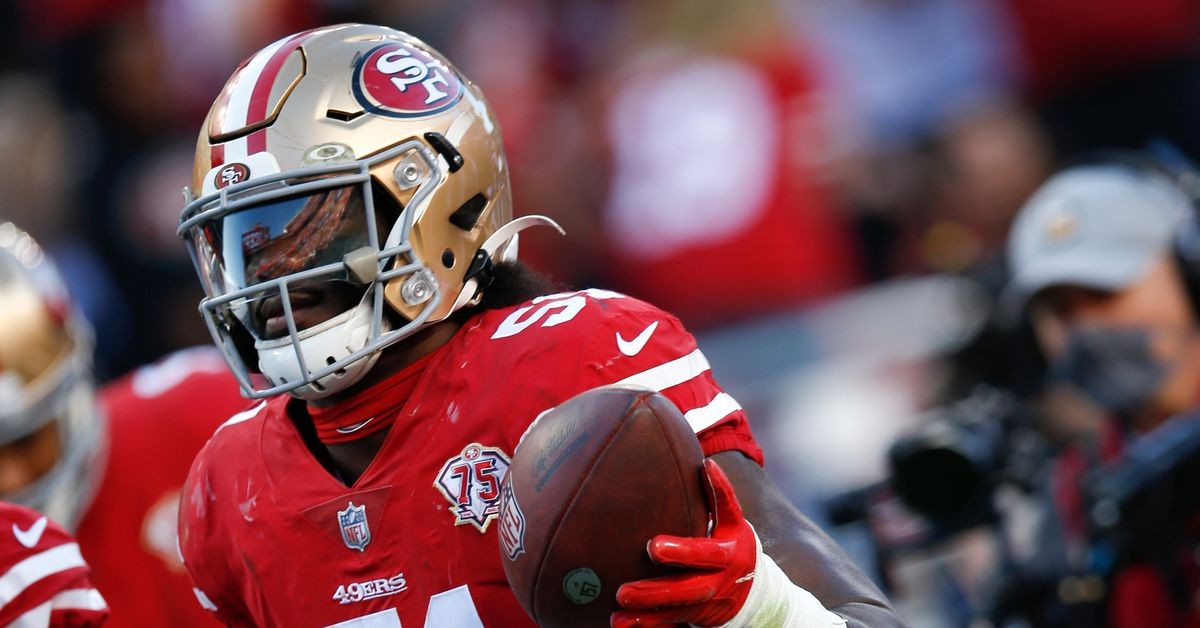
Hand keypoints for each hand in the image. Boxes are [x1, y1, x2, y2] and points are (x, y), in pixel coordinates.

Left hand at [611, 458, 756, 626]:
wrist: (753, 592)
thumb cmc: (731, 544)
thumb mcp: (732, 523)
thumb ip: (719, 496)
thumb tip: (706, 462)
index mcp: (731, 549)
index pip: (712, 543)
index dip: (691, 538)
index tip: (659, 537)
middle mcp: (722, 578)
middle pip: (694, 584)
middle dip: (666, 578)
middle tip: (646, 554)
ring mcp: (710, 603)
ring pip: (680, 608)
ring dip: (650, 606)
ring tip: (621, 599)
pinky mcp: (697, 619)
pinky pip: (671, 624)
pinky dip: (649, 624)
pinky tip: (621, 624)